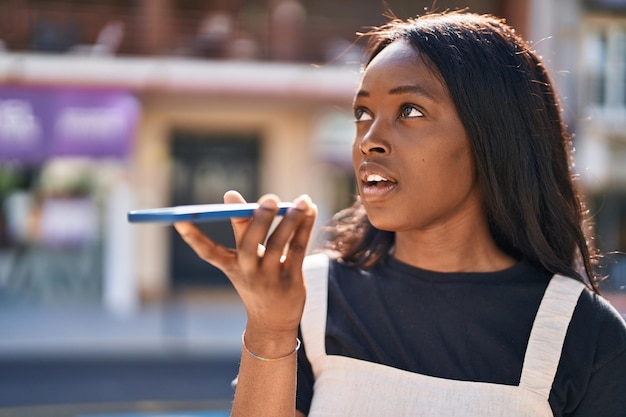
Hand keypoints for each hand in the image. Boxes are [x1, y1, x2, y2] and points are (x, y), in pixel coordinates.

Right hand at [174, 190, 316, 348]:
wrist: (274, 324)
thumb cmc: (256, 282)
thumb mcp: (244, 260)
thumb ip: (241, 228)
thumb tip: (230, 195)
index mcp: (231, 266)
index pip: (208, 252)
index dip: (193, 237)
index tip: (178, 220)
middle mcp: (248, 272)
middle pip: (250, 244)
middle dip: (259, 220)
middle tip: (270, 199)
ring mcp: (270, 278)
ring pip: (280, 244)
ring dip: (292, 220)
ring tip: (302, 201)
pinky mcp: (291, 280)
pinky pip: (298, 249)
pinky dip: (305, 228)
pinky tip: (310, 209)